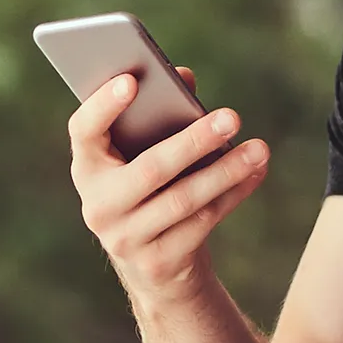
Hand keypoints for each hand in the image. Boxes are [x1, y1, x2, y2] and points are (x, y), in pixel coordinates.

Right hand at [70, 69, 269, 307]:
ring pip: (184, 199)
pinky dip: (234, 193)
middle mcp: (98, 205)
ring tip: (259, 149)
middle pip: (150, 169)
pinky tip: (256, 172)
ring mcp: (126, 237)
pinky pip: (203, 222)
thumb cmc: (151, 191)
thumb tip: (183, 77)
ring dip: (227, 171)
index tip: (132, 80)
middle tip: (232, 116)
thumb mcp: (145, 156)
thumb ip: (159, 114)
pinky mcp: (158, 260)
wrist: (154, 265)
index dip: (103, 106)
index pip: (84, 131)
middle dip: (195, 141)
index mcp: (88, 168)